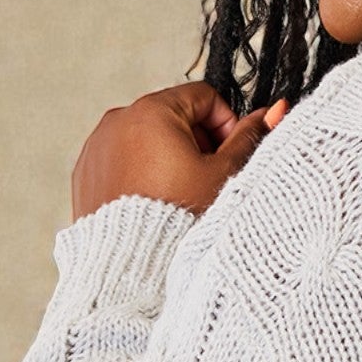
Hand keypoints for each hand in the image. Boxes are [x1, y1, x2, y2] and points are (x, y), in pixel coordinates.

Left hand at [70, 83, 289, 223]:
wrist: (133, 264)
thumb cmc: (177, 220)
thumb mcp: (223, 175)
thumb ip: (249, 138)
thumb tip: (275, 111)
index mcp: (153, 111)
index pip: (203, 96)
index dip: (225, 123)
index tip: (229, 152)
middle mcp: (118, 120)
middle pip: (173, 116)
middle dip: (196, 142)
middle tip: (208, 177)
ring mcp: (97, 145)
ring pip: (146, 138)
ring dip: (169, 157)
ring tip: (181, 193)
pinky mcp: (86, 171)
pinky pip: (121, 160)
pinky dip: (140, 172)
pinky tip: (154, 200)